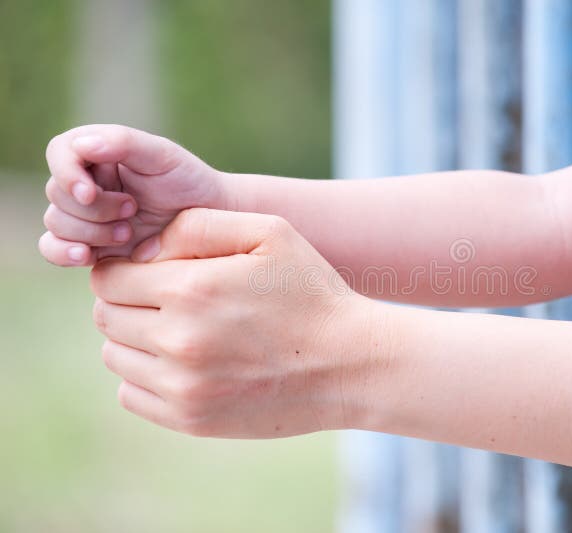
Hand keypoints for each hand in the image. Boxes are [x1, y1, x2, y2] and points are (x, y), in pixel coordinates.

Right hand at [40, 125, 222, 265]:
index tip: (90, 193)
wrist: (208, 221)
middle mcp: (86, 182)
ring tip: (128, 232)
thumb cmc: (188, 181)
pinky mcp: (88, 245)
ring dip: (90, 231)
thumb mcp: (163, 155)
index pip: (59, 153)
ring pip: (56, 222)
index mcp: (98, 153)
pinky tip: (86, 256)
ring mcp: (85, 215)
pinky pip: (52, 248)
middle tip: (133, 210)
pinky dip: (62, 252)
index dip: (67, 173)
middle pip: (58, 194)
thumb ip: (123, 142)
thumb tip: (81, 145)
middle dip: (95, 208)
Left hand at [89, 208, 376, 437]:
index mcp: (190, 289)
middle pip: (107, 317)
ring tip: (181, 331)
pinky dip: (146, 377)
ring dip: (136, 339)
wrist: (350, 364)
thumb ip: (198, 225)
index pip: (108, 279)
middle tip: (170, 300)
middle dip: (130, 302)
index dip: (126, 270)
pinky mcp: (192, 419)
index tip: (154, 272)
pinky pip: (132, 395)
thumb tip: (142, 250)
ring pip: (116, 357)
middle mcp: (177, 341)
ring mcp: (182, 386)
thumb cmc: (311, 292)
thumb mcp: (269, 233)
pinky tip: (185, 363)